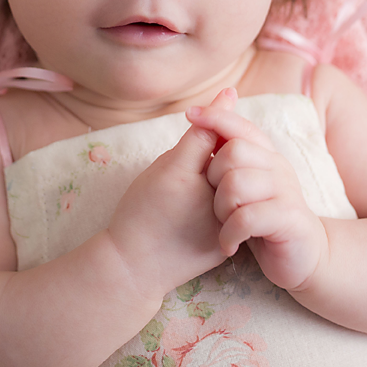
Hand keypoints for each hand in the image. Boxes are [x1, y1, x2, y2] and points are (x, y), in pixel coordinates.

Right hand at [106, 116, 227, 300]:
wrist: (133, 267)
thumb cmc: (140, 211)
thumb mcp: (163, 168)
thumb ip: (198, 136)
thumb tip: (229, 99)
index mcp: (192, 177)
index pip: (215, 133)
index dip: (214, 118)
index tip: (222, 101)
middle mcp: (215, 201)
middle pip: (230, 160)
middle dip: (219, 153)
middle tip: (188, 171)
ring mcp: (223, 225)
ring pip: (234, 186)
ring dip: (223, 179)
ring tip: (189, 194)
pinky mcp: (227, 244)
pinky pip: (234, 212)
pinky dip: (223, 204)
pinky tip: (197, 212)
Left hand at [187, 88, 328, 291]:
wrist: (302, 257)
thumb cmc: (263, 220)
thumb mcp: (244, 186)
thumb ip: (229, 159)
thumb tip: (204, 122)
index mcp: (266, 155)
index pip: (240, 126)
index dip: (215, 116)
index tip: (190, 114)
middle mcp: (278, 166)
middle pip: (232, 152)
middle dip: (214, 179)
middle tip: (218, 204)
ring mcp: (286, 190)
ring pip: (236, 185)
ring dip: (221, 210)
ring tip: (226, 226)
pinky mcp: (288, 218)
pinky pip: (246, 217)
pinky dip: (229, 234)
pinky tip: (229, 245)